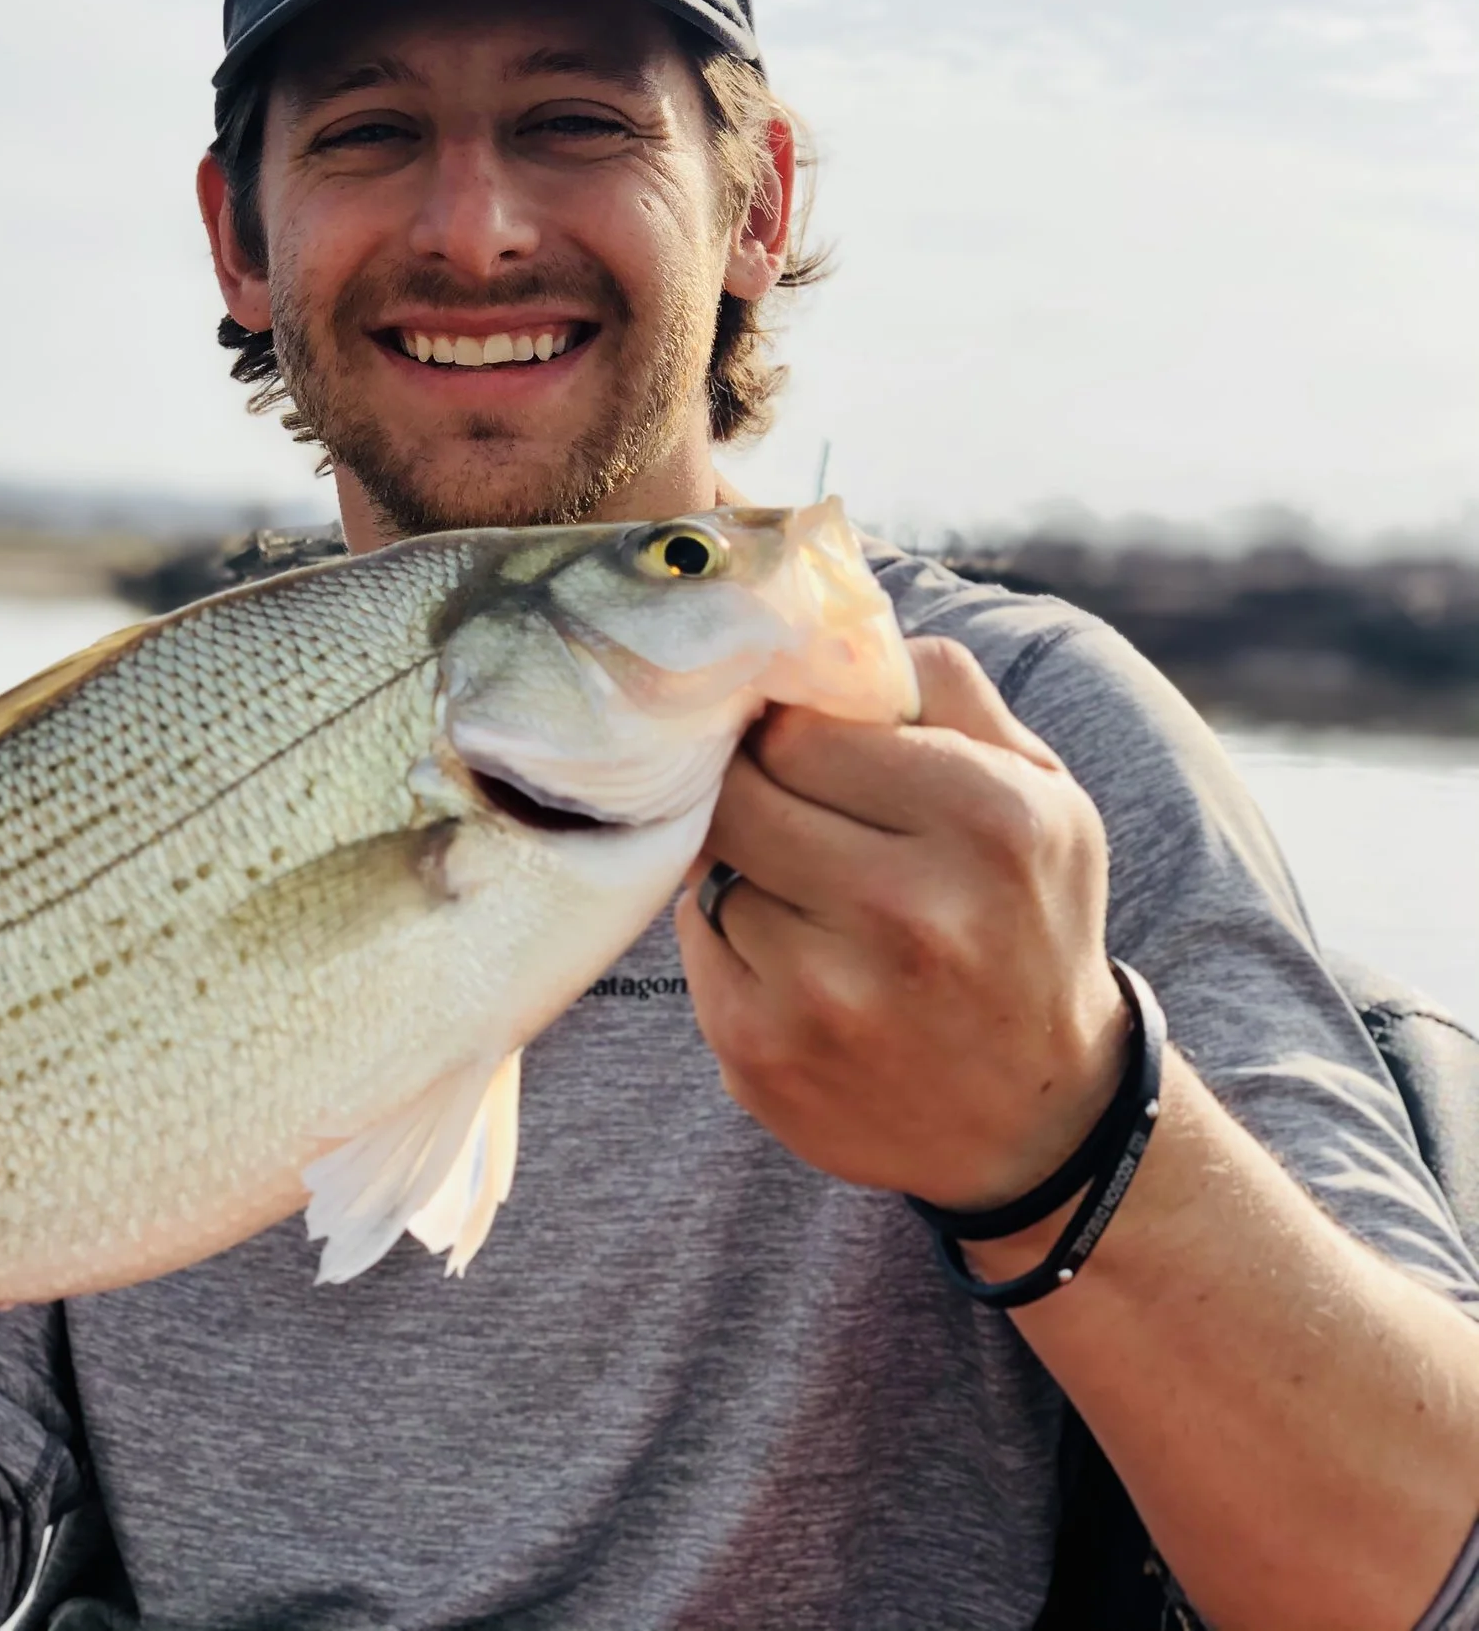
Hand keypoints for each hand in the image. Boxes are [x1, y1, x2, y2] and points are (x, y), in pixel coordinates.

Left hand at [676, 637, 1127, 1209]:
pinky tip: (801, 966)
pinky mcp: (759, 1053)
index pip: (797, 728)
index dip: (785, 732)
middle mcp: (910, 910)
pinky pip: (697, 944)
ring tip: (817, 903)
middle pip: (737, 792)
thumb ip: (942, 689)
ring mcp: (826, 993)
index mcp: (988, 820)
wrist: (1037, 1120)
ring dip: (748, 873)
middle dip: (751, 790)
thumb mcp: (1040, 791)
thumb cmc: (1026, 920)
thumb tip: (829, 616)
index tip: (795, 745)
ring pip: (714, 868)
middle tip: (785, 809)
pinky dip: (732, 943)